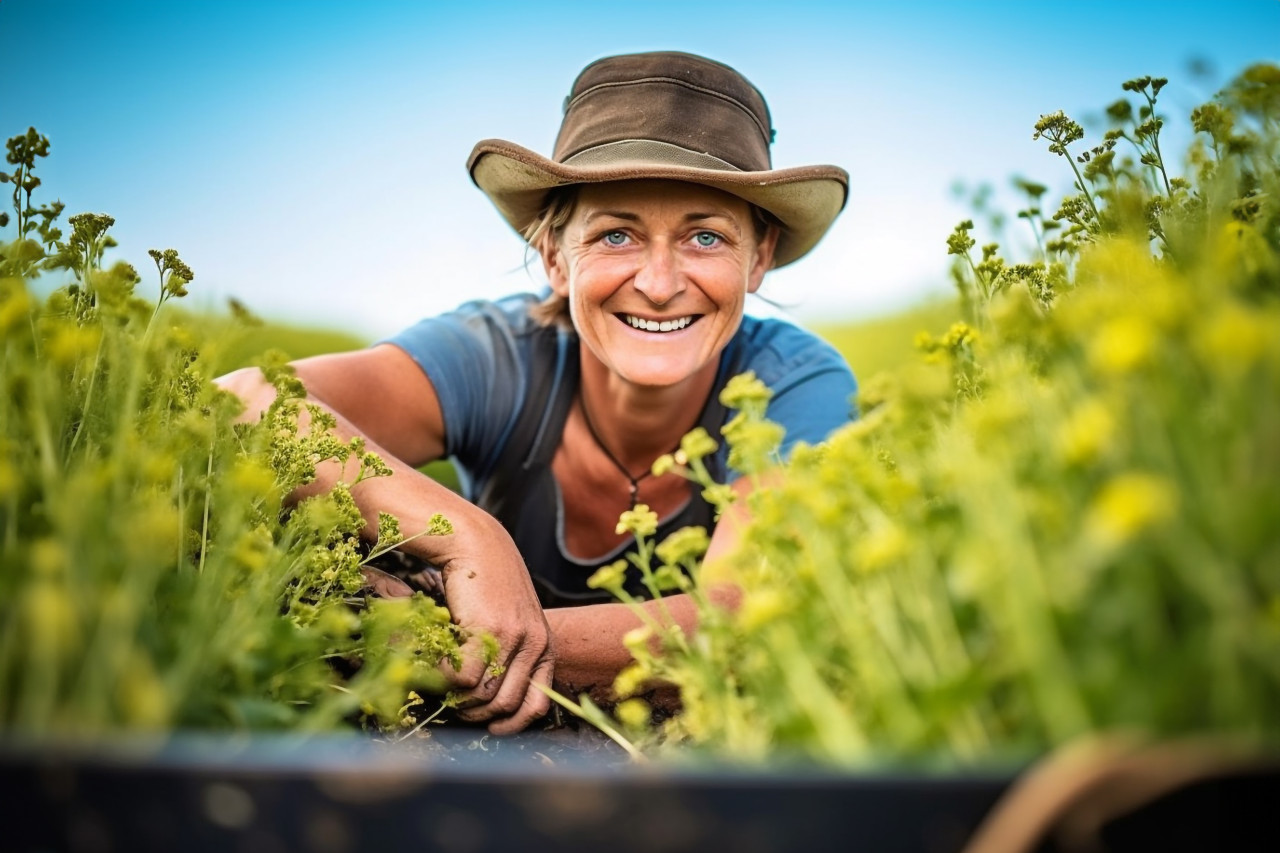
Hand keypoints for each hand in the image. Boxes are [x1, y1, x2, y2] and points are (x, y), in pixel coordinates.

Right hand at [432, 510, 554, 733]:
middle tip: (454, 703)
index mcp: (545, 647)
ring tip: (443, 684)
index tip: (489, 729)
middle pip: (505, 705)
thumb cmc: (488, 587)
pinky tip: (438, 663)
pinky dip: (445, 679)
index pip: (536, 706)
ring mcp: (514, 637)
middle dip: (475, 714)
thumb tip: (489, 703)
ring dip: (457, 698)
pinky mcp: (488, 629)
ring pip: (483, 695)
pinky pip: (464, 677)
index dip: (510, 725)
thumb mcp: (512, 622)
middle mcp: (535, 644)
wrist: (476, 545)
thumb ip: (511, 656)